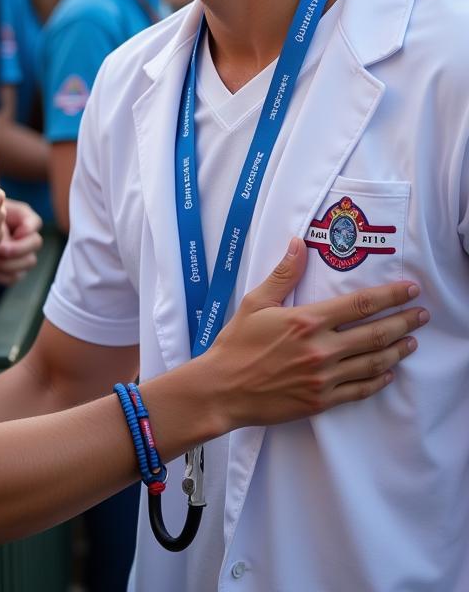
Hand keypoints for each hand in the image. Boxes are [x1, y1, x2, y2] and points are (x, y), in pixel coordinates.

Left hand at [0, 199, 41, 285]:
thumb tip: (1, 238)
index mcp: (23, 217)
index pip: (35, 222)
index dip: (25, 229)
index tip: (7, 231)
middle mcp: (27, 236)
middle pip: (36, 243)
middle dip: (16, 248)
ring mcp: (23, 254)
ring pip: (28, 263)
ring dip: (6, 262)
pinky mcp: (13, 270)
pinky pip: (14, 277)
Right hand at [206, 238, 425, 428]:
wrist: (223, 389)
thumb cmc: (236, 343)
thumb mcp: (255, 302)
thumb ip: (282, 274)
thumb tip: (298, 244)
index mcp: (306, 321)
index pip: (359, 304)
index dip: (390, 296)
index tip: (410, 290)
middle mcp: (321, 350)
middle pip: (375, 334)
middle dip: (404, 322)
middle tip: (422, 314)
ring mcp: (324, 378)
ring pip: (374, 363)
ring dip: (397, 350)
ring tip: (412, 341)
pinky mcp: (321, 400)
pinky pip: (360, 390)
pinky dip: (379, 380)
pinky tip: (388, 373)